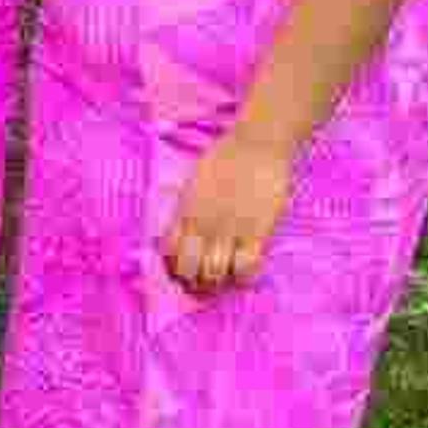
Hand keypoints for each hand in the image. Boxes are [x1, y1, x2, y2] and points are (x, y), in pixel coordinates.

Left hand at [162, 131, 295, 295]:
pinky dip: (245, 277)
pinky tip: (247, 271)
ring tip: (226, 280)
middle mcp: (204, 223)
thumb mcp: (196, 182)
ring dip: (219, 283)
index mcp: (186, 211)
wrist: (258, 143)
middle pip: (191, 269)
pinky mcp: (258, 231)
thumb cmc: (227, 158)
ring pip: (216, 273)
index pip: (169, 252)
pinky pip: (247, 267)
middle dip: (196, 283)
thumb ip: (189, 208)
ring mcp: (230, 228)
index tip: (185, 272)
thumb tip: (184, 232)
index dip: (175, 269)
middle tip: (206, 284)